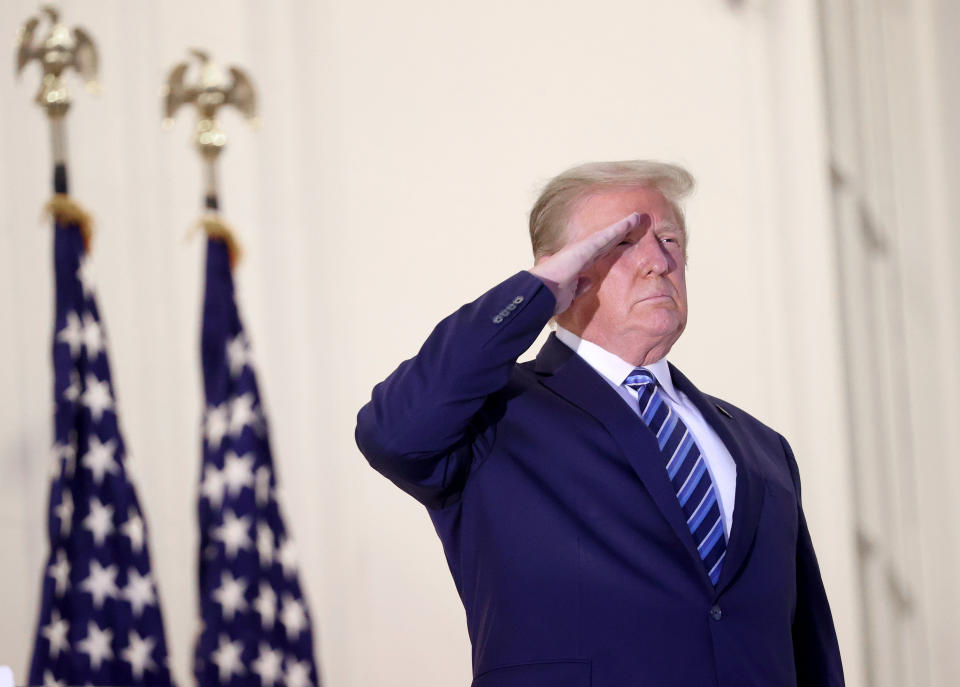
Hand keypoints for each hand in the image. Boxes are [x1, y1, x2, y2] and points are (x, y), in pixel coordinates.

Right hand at [528, 211, 648, 314]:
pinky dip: (620, 227)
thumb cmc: (550, 295)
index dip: (611, 246)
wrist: (541, 292)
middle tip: (634, 223)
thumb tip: (589, 281)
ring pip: (608, 235)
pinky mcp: (586, 247)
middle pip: (606, 241)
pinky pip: (607, 235)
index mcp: (578, 264)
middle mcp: (581, 253)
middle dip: (619, 233)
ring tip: (637, 218)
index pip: (598, 253)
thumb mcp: (569, 292)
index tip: (622, 241)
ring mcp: (583, 248)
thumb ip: (579, 285)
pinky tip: (631, 221)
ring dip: (623, 226)